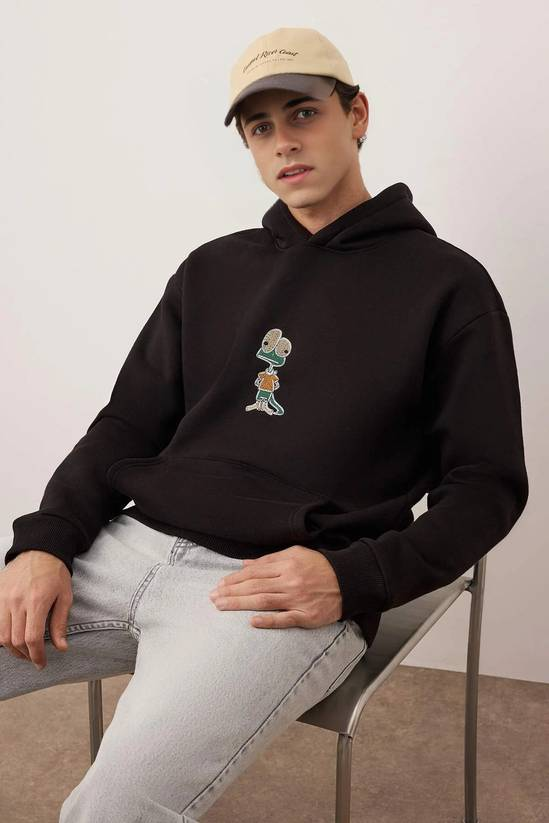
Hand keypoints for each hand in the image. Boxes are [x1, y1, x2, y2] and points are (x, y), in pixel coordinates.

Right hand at [0, 551, 71, 668]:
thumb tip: (61, 647)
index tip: (41, 663)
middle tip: (33, 658)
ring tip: (23, 651)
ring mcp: (4, 598)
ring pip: (1, 635)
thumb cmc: (55, 573)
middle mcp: (17, 601)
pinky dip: (1, 634)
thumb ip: (60, 623)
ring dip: (11, 648)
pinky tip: (12, 636)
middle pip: (15, 640)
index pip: (32, 638)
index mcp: (37, 601)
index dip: (36, 655)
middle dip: (25, 655)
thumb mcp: (65, 596)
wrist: (40, 550)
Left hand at [209, 545, 342, 628]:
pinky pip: (284, 619)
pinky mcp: (307, 616)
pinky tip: (251, 622)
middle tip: (213, 598)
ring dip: (240, 604)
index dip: (235, 578)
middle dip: (231, 592)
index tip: (220, 585)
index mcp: (287, 564)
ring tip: (222, 606)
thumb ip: (270, 560)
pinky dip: (268, 621)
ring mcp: (298, 599)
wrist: (349, 580)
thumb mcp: (296, 554)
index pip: (254, 572)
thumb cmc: (319, 566)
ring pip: (264, 601)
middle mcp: (290, 581)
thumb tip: (245, 564)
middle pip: (255, 586)